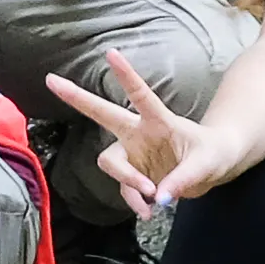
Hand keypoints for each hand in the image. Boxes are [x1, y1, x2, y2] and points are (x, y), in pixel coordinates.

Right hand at [44, 50, 258, 216]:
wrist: (214, 169)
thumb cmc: (213, 155)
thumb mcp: (207, 165)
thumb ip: (184, 179)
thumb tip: (160, 197)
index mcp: (160, 120)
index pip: (140, 95)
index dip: (126, 75)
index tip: (110, 53)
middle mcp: (139, 133)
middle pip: (102, 113)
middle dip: (76, 97)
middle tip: (51, 79)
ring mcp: (133, 154)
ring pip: (110, 163)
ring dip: (127, 181)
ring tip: (151, 197)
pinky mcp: (133, 176)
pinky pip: (125, 191)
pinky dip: (137, 203)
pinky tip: (150, 211)